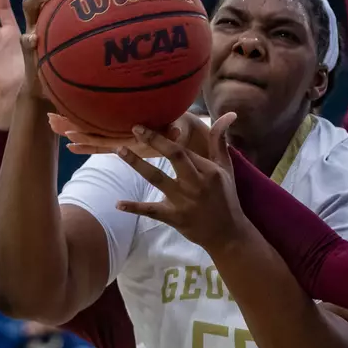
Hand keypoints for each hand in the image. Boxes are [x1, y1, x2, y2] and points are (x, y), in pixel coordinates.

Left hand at [107, 114, 246, 253]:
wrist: (227, 233)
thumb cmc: (225, 197)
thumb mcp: (226, 168)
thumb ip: (220, 141)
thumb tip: (229, 114)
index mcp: (208, 169)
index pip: (185, 149)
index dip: (166, 136)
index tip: (148, 124)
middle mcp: (196, 183)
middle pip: (174, 156)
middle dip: (154, 140)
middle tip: (135, 128)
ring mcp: (184, 200)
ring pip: (157, 178)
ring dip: (137, 164)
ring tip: (120, 150)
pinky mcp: (174, 217)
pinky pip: (152, 210)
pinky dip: (134, 208)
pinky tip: (118, 204)